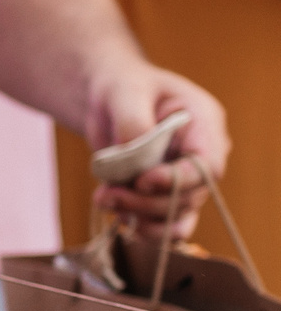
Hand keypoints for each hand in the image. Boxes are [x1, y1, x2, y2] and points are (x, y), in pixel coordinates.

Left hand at [85, 67, 228, 237]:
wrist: (109, 98)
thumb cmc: (122, 86)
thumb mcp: (124, 91)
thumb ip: (133, 122)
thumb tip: (135, 156)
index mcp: (204, 124)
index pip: (207, 166)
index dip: (178, 180)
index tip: (142, 180)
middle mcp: (202, 154)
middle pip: (190, 196)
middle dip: (148, 202)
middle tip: (107, 195)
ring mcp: (186, 177)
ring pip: (177, 215)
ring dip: (141, 216)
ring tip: (104, 200)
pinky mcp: (165, 193)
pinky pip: (164, 223)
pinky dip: (141, 225)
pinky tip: (116, 214)